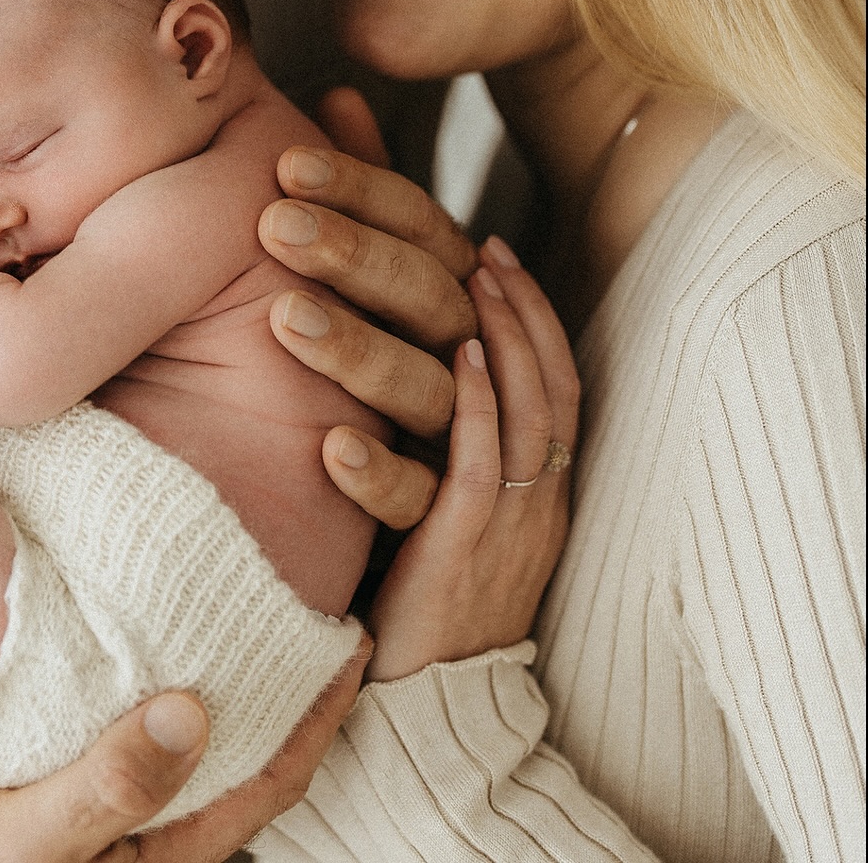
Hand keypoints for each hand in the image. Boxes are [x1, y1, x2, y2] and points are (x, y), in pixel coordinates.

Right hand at [0, 644, 366, 861]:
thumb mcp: (15, 836)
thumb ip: (109, 786)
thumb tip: (198, 713)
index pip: (266, 787)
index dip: (317, 719)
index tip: (349, 642)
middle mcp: (145, 849)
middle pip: (247, 771)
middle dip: (292, 702)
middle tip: (319, 619)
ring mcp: (112, 825)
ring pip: (203, 757)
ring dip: (237, 696)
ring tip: (258, 623)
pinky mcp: (73, 792)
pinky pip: (149, 742)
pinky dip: (176, 697)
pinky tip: (169, 648)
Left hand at [260, 90, 477, 517]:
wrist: (457, 628)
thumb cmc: (416, 446)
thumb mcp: (401, 326)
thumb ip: (374, 219)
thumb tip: (337, 94)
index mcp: (486, 328)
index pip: (439, 242)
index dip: (373, 195)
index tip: (293, 154)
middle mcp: (505, 388)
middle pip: (446, 307)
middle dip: (363, 259)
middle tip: (275, 217)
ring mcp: (497, 469)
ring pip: (442, 398)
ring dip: (365, 353)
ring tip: (285, 315)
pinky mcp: (468, 548)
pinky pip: (433, 505)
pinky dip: (386, 472)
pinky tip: (330, 446)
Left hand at [362, 244, 579, 679]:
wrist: (429, 709)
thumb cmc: (421, 602)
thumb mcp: (446, 517)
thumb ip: (441, 452)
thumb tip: (399, 378)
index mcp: (537, 493)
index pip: (556, 386)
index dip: (533, 317)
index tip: (495, 252)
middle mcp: (536, 502)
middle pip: (550, 387)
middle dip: (520, 309)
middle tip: (485, 246)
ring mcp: (509, 527)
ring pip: (526, 416)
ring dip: (501, 339)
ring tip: (468, 277)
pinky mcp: (466, 553)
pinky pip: (479, 471)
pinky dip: (478, 410)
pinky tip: (456, 362)